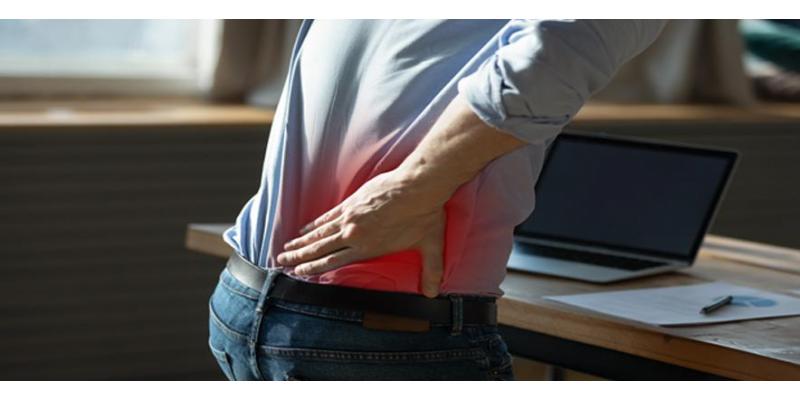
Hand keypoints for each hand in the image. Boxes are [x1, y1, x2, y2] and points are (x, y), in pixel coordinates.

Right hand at [276, 169, 447, 297]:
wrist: (418, 185)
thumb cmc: (425, 215)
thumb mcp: (431, 246)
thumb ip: (431, 271)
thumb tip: (434, 295)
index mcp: (367, 248)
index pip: (332, 262)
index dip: (313, 268)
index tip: (298, 272)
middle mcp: (354, 234)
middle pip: (319, 248)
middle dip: (299, 257)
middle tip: (281, 262)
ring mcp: (350, 217)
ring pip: (319, 233)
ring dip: (301, 242)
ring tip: (286, 248)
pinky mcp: (351, 202)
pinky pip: (327, 216)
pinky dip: (314, 224)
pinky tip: (304, 228)